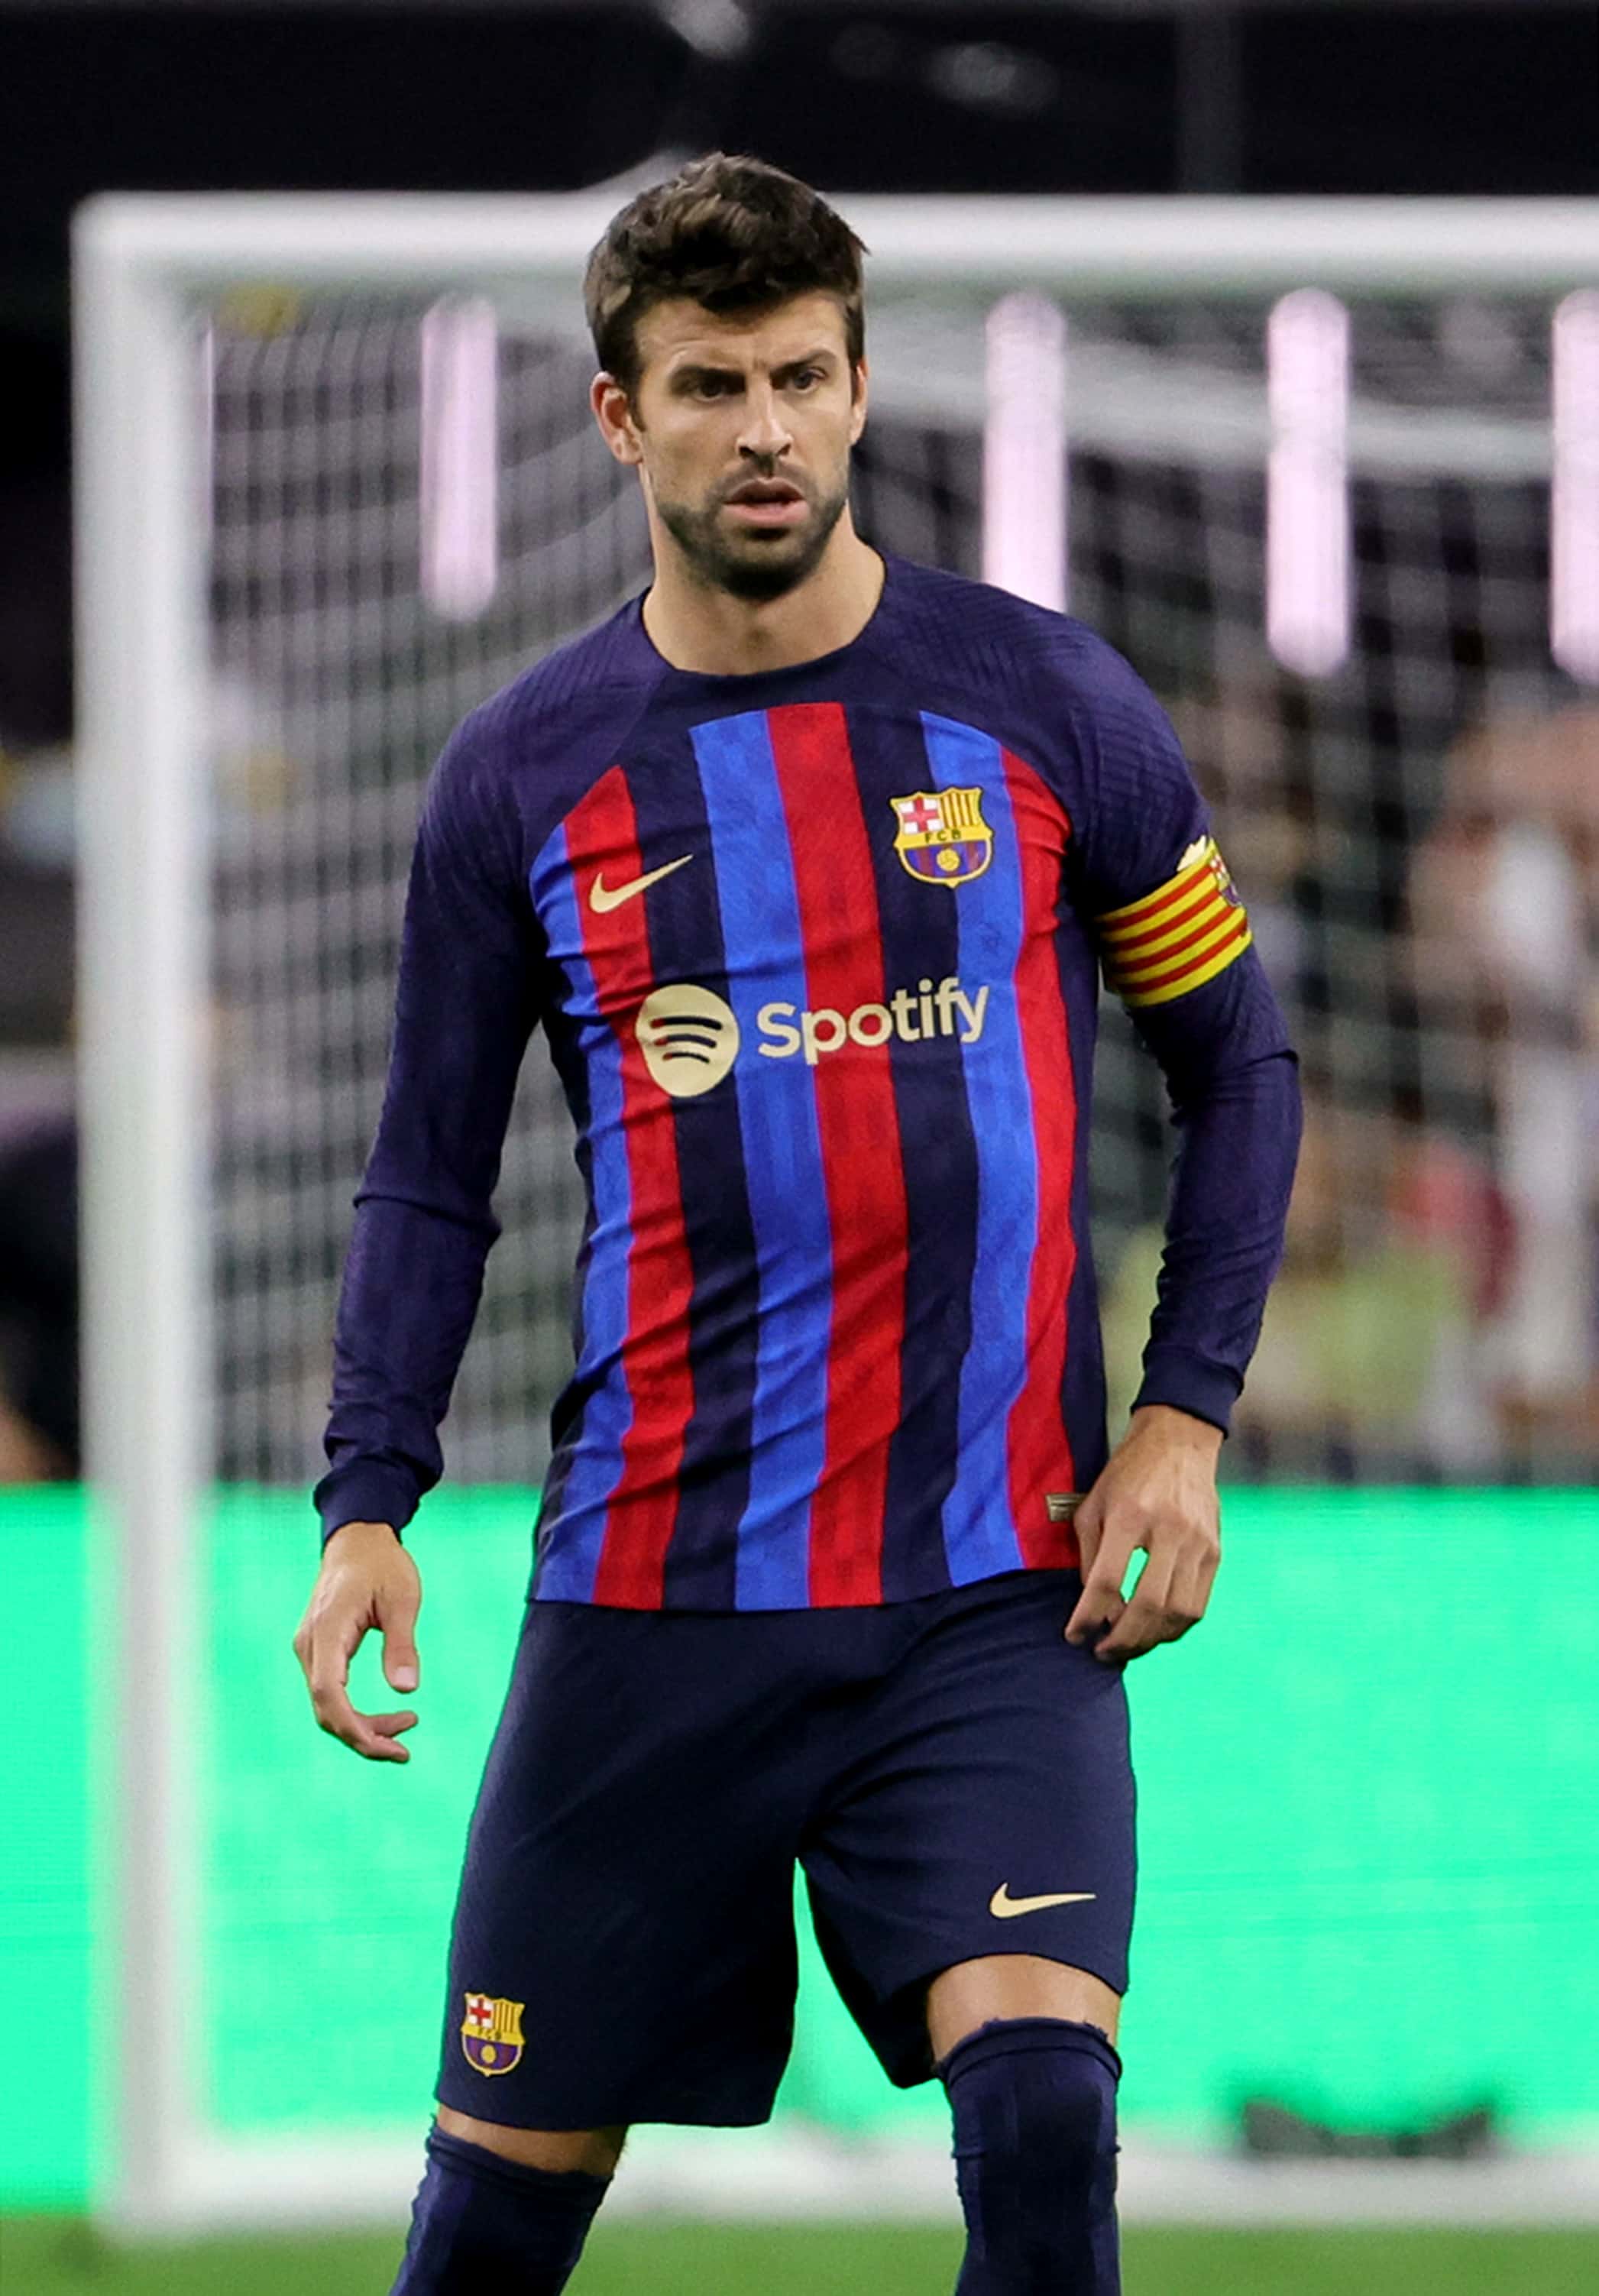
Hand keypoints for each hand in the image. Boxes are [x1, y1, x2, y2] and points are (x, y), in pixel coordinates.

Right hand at [292, 1521, 422, 1760]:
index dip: (355, 1728)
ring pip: (327, 1706)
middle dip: (363, 1737)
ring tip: (406, 1728)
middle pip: (326, 1710)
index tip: (391, 1747)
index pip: (329, 1694)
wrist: (358, 1539)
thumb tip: (407, 1691)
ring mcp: (310, 1649)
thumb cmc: (383, 1564)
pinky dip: (355, 1713)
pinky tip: (385, 1719)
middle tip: (405, 1749)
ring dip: (361, 1727)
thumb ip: (402, 1644)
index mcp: (327, 1630)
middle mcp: (310, 1645)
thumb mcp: (403, 1599)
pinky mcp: (318, 1652)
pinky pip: (331, 1693)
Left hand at [1064, 1406, 1221, 1664]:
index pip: (1108, 1581)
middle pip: (1148, 1604)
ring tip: (1128, 1646)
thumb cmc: (1128, 1473)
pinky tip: (1156, 1632)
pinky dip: (1176, 1627)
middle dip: (1122, 1639)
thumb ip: (1090, 1555)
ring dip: (1150, 1640)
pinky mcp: (1215, 1551)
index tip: (1075, 1635)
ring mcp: (1197, 1542)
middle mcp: (1168, 1530)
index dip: (1089, 1616)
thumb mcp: (1094, 1503)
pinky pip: (1198, 1604)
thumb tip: (1094, 1606)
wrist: (1179, 1442)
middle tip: (1103, 1652)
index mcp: (1130, 1515)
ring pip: (1178, 1612)